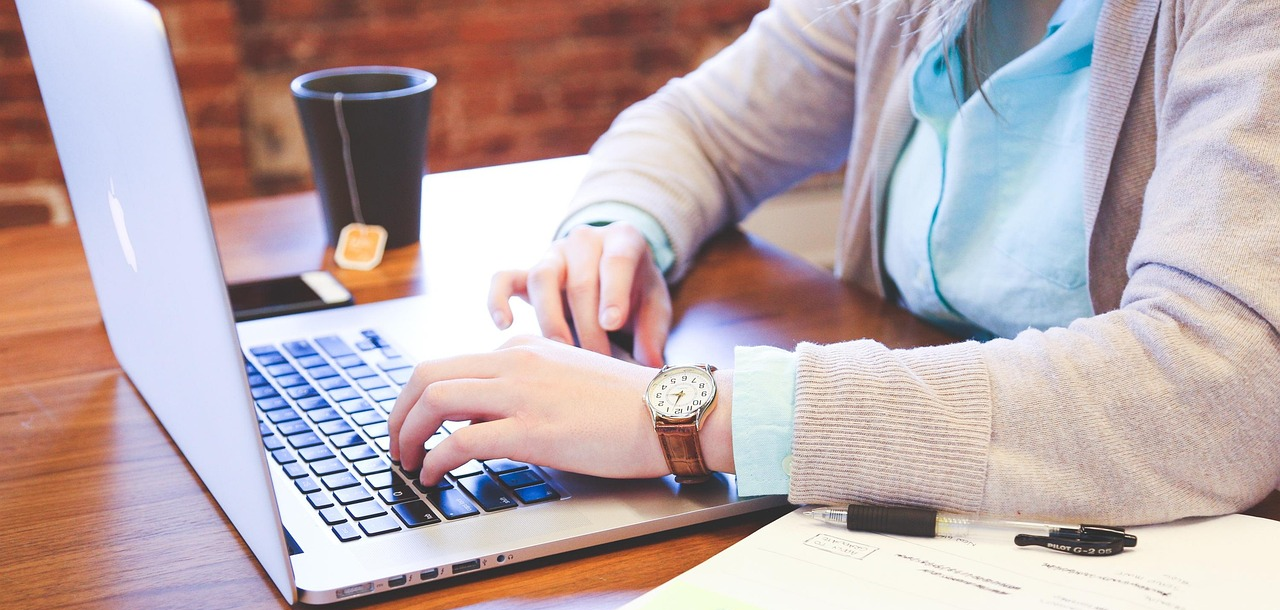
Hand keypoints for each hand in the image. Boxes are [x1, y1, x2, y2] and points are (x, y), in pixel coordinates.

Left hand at [388, 335, 670, 484]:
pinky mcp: (532, 429)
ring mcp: (522, 393)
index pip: (451, 364)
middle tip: (395, 442)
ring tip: (407, 461)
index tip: (415, 424)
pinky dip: (435, 459)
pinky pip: (461, 440)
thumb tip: (482, 419)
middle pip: (428, 374)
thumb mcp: (566, 378)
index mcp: (523, 348)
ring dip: (407, 433)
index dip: (420, 398)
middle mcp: (515, 361)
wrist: (670, 411)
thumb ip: (524, 387)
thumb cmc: (628, 404)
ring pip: (435, 400)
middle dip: (399, 411)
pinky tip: (434, 475)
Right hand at [488, 222, 670, 366]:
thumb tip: (650, 365)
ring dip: (551, 320)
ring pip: (542, 278)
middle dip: (587, 326)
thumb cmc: (637, 291)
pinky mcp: (527, 272)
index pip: (616, 260)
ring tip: (562, 353)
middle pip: (580, 280)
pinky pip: (504, 278)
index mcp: (623, 240)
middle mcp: (585, 240)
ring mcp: (553, 254)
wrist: (613, 271)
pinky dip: (498, 299)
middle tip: (597, 361)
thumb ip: (654, 332)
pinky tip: (504, 325)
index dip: (613, 292)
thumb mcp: (655, 305)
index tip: (611, 323)